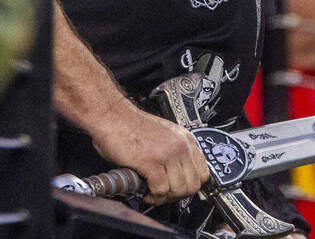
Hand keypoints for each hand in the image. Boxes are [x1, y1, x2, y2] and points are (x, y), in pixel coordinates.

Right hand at [89, 100, 210, 204]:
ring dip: (164, 197)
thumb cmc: (130, 126)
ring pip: (179, 190)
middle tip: (163, 193)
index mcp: (185, 139)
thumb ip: (174, 153)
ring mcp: (167, 154)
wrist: (112, 116)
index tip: (178, 189)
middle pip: (193, 185)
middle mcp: (180, 145)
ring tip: (152, 192)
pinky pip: (160, 190)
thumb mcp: (164, 136)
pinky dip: (153, 196)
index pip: (203, 172)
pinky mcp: (151, 162)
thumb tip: (179, 177)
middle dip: (177, 195)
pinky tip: (144, 190)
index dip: (190, 185)